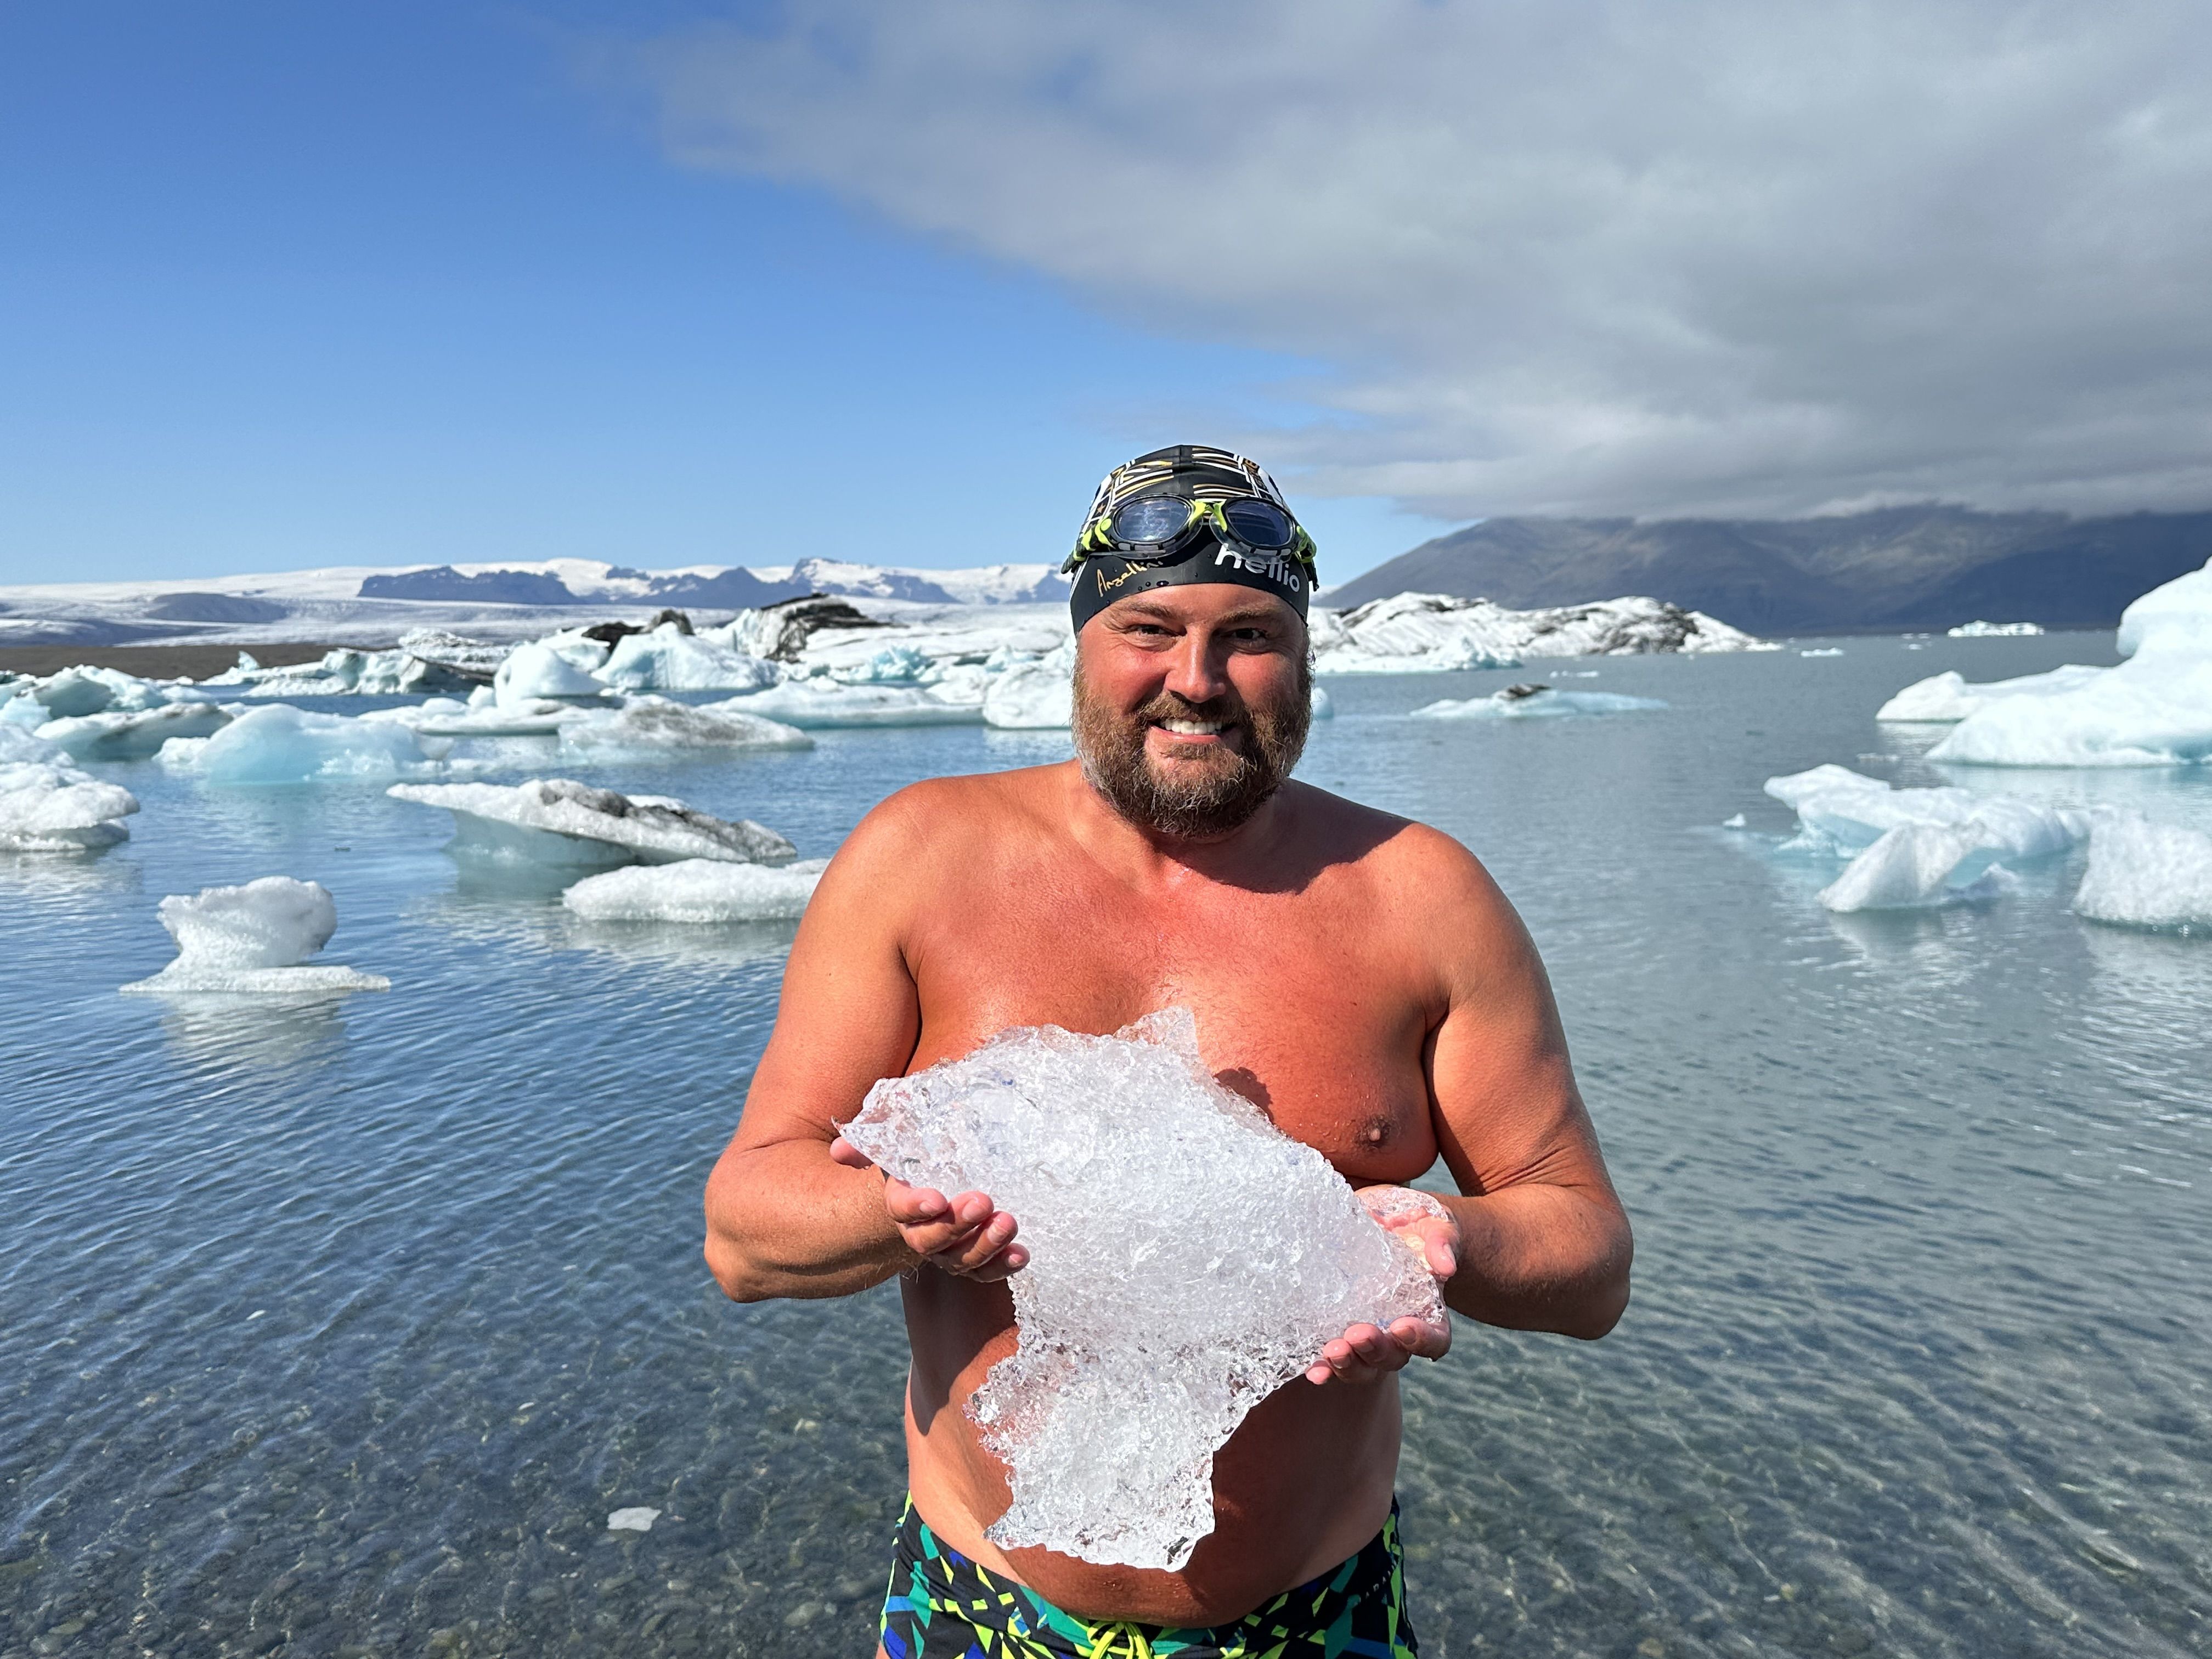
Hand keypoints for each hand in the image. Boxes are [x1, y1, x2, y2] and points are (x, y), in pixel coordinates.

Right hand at [830, 1136, 1028, 1280]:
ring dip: (985, 1245)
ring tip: (1008, 1223)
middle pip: (932, 1240)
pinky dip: (1003, 1265)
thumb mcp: (900, 1138)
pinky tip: (1022, 1253)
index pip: (902, 1210)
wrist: (944, 1181)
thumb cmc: (922, 1153)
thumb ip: (873, 1139)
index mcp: (901, 1202)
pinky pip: (986, 1271)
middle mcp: (921, 1232)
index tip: (937, 1198)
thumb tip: (840, 1151)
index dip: (916, 1207)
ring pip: (961, 1259)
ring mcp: (949, 1250)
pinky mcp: (975, 1259)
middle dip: (956, 1224)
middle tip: (983, 1201)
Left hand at [1305, 1186, 1460, 1385]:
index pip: (1435, 1339)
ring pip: (1362, 1365)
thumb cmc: (1416, 1226)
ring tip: (1332, 1350)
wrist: (1383, 1219)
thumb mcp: (1434, 1226)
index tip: (1401, 1327)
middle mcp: (1398, 1332)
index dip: (1422, 1340)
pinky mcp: (1339, 1331)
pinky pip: (1331, 1358)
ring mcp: (1368, 1336)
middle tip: (1357, 1334)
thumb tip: (1444, 1265)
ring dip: (1347, 1364)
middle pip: (1393, 1357)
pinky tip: (1311, 1369)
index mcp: (1428, 1311)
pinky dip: (1322, 1366)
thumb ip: (1441, 1241)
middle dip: (1375, 1351)